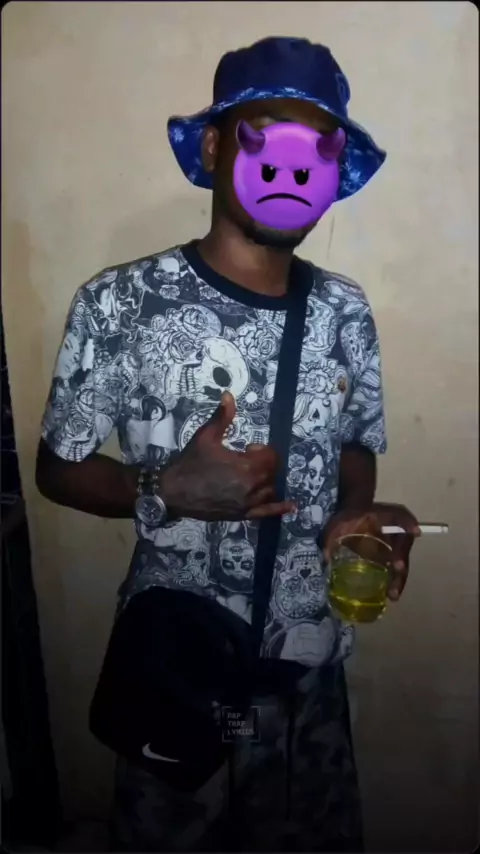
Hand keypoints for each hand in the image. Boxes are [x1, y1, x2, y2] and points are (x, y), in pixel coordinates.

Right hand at [159, 392, 294, 521]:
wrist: (172, 492)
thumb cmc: (190, 463)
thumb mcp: (206, 436)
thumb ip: (222, 417)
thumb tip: (229, 395)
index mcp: (245, 467)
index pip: (270, 458)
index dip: (262, 451)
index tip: (248, 448)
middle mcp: (251, 488)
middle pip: (272, 473)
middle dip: (266, 464)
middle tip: (249, 459)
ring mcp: (247, 504)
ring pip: (271, 490)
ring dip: (269, 480)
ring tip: (257, 474)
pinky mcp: (242, 515)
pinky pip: (266, 512)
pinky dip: (280, 508)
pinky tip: (292, 506)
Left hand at [323, 502, 420, 600]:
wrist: (353, 513)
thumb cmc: (346, 519)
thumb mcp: (337, 525)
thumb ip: (330, 540)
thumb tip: (325, 559)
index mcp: (381, 516)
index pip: (397, 515)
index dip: (406, 522)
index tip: (415, 532)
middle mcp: (392, 529)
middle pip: (403, 546)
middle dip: (401, 565)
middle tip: (395, 583)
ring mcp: (394, 542)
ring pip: (402, 560)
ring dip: (399, 578)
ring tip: (393, 595)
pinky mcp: (391, 553)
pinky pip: (396, 566)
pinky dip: (395, 579)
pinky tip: (390, 595)